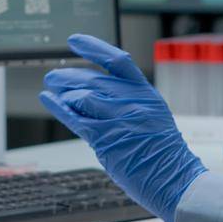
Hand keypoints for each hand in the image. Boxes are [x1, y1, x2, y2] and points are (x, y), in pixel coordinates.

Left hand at [40, 34, 206, 221]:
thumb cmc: (163, 154)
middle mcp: (132, 101)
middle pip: (93, 78)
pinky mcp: (105, 138)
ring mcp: (118, 118)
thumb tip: (96, 92)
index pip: (118, 60)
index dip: (94, 47)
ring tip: (52, 89)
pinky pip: (75, 118)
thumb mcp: (153, 116)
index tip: (76, 41)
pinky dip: (58, 107)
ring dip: (64, 93)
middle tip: (55, 76)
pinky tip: (48, 99)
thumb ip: (129, 101)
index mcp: (145, 93)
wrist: (174, 180)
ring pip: (82, 96)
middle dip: (70, 76)